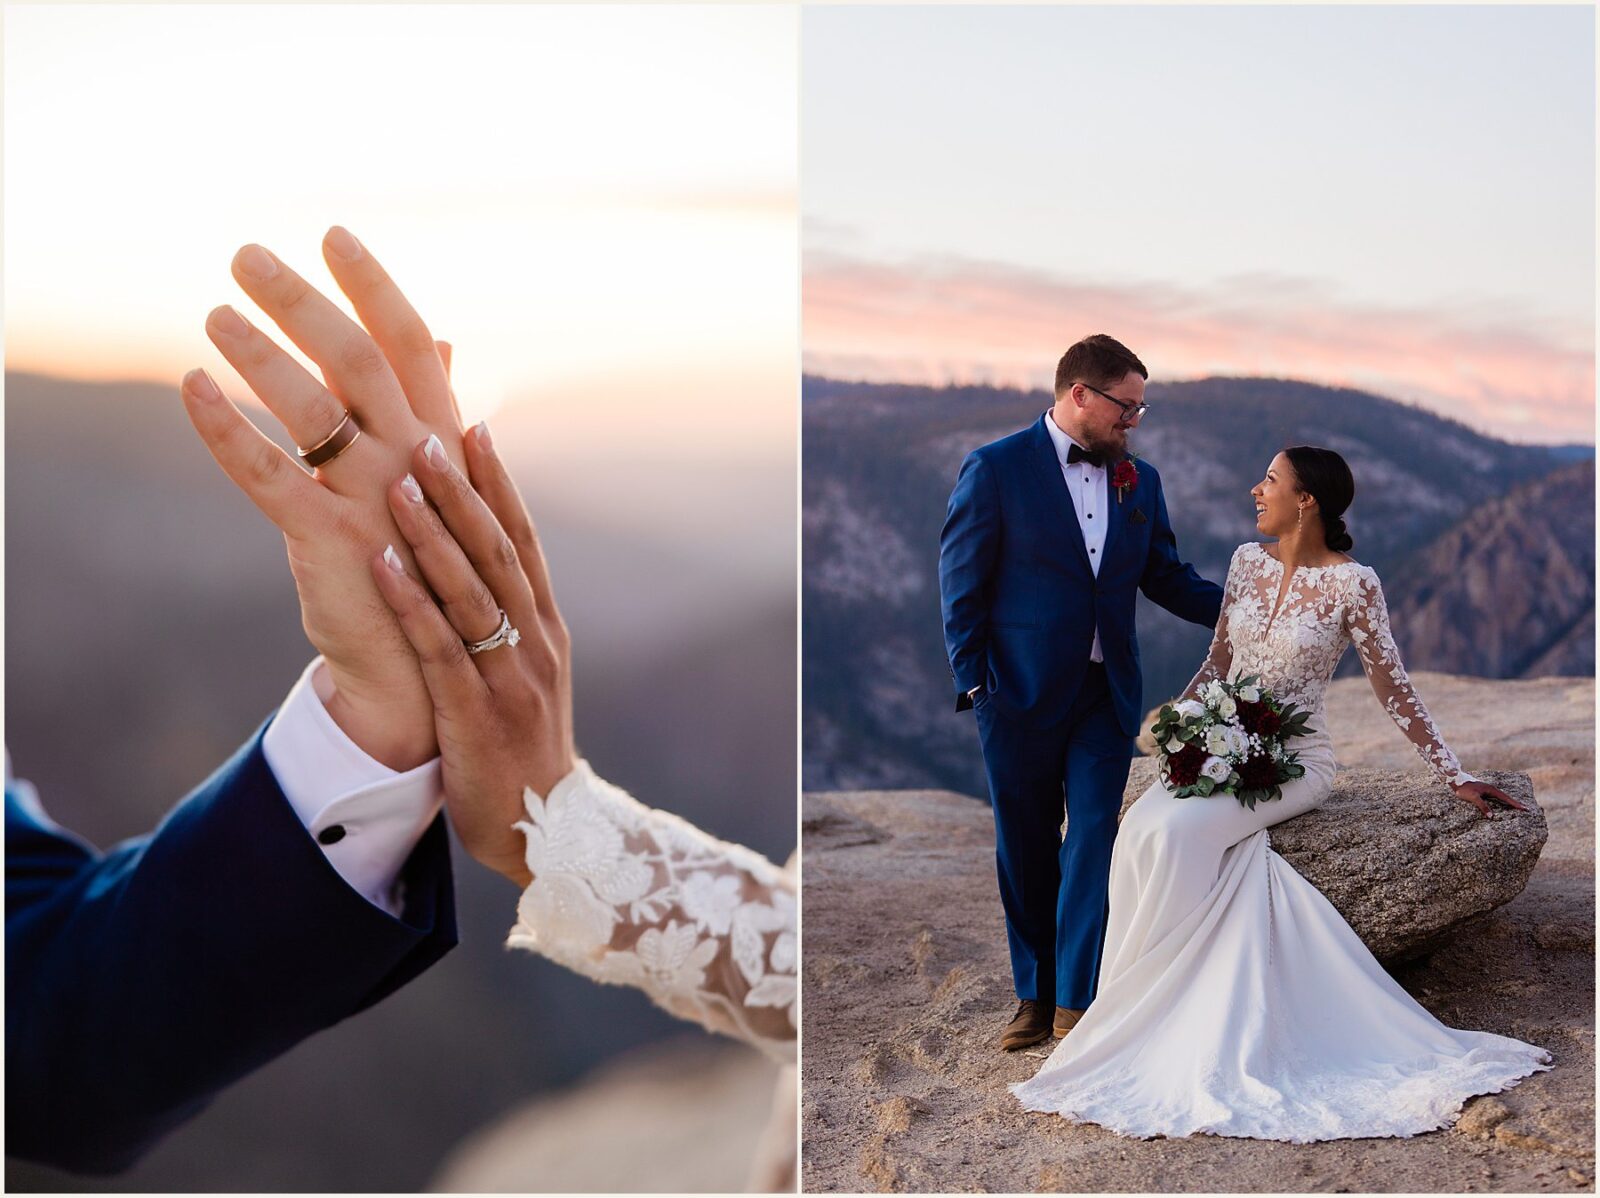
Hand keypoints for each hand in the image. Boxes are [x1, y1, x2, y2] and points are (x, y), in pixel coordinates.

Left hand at [180, 229, 467, 768]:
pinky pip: (286, 491)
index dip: (383, 295)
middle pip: (379, 373)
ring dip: (274, 356)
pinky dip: (240, 436)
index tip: (338, 238)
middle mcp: (443, 487)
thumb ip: (474, 478)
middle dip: (318, 304)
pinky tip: (197, 393)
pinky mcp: (358, 569)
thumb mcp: (490, 556)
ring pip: (333, 420)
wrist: (495, 749)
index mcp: (472, 475)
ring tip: (218, 308)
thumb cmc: (485, 650)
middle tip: (256, 252)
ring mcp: (404, 524)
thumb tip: (462, 407)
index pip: (428, 363)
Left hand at [370, 426, 574, 886]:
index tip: (472, 427)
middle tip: (428, 433)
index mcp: (547, 627)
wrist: (547, 830)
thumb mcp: (529, 673)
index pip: (522, 540)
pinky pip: (441, 645)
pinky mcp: (476, 712)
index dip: (498, 483)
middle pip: (497, 551)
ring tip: (401, 480)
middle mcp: (535, 641)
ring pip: (470, 589)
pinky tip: (383, 561)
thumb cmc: (525, 746)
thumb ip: (508, 618)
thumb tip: (479, 562)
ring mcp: (509, 675)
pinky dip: (412, 599)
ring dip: (435, 531)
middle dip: (462, 490)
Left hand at [1452, 780, 1525, 819]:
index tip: (1525, 808)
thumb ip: (1483, 806)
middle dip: (1516, 804)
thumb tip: (1492, 817)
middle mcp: (1492, 789)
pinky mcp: (1484, 793)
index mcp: (1492, 790)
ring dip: (1509, 803)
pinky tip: (1503, 806)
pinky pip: (1496, 799)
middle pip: (1507, 798)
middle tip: (1526, 809)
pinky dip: (1502, 802)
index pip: (1507, 798)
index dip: (1516, 804)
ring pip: (1502, 798)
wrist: (1456, 781)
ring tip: (1518, 808)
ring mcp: (1488, 791)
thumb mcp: (1473, 798)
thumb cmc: (1464, 789)